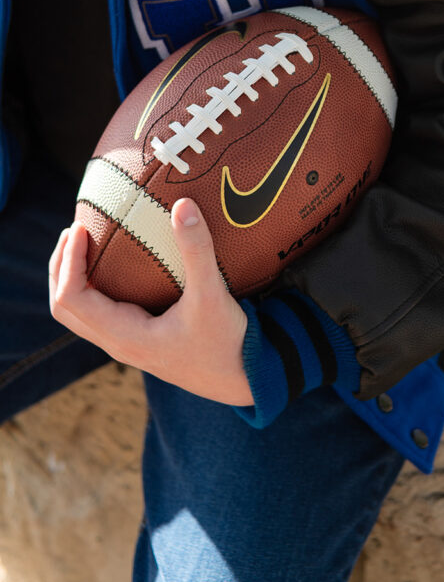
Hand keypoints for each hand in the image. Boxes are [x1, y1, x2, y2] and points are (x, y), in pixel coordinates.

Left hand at [48, 199, 253, 405]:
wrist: (243, 378)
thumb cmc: (226, 341)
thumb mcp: (212, 294)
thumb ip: (197, 250)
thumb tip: (182, 204)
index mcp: (125, 336)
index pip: (71, 300)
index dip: (69, 263)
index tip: (81, 229)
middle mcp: (119, 344)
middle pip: (65, 309)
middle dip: (61, 269)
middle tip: (74, 231)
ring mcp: (128, 345)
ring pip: (80, 314)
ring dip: (74, 279)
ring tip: (86, 244)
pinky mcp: (140, 340)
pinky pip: (102, 314)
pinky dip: (96, 288)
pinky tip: (118, 265)